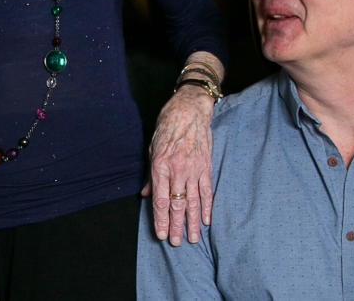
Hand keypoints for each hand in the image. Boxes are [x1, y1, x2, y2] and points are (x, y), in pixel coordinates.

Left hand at [142, 86, 215, 245]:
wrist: (189, 110)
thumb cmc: (167, 127)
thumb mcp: (152, 149)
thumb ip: (150, 175)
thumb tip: (146, 194)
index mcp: (161, 166)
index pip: (160, 200)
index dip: (160, 220)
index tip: (161, 235)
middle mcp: (178, 170)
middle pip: (177, 204)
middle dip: (176, 226)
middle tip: (177, 242)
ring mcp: (194, 169)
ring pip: (193, 201)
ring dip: (193, 222)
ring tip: (193, 238)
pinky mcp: (206, 166)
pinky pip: (207, 191)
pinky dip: (208, 207)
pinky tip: (207, 220)